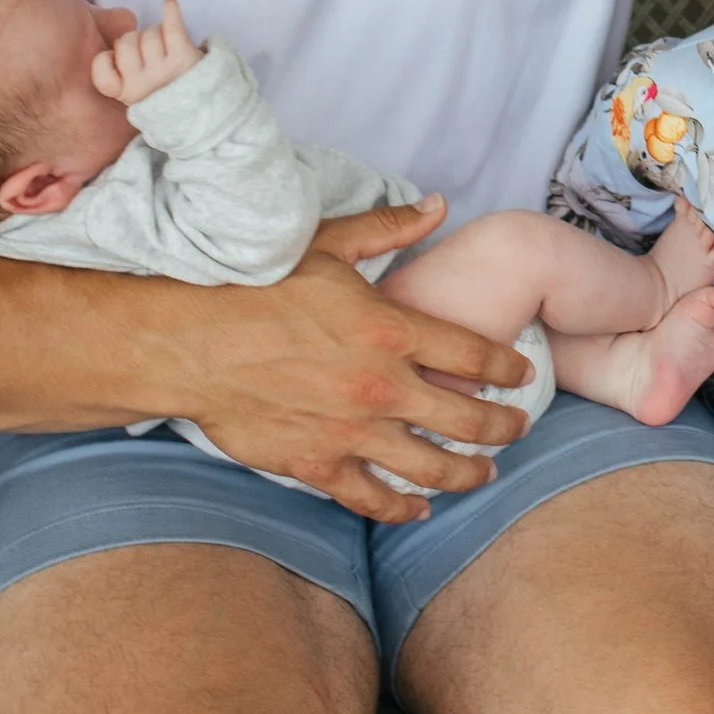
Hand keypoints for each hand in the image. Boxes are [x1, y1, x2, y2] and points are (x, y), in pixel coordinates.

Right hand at [92, 0, 206, 104]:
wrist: (205, 101)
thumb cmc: (165, 89)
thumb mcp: (135, 91)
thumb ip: (119, 73)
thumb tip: (111, 43)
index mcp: (124, 94)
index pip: (100, 70)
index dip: (105, 59)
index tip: (115, 59)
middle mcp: (140, 85)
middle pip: (126, 42)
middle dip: (136, 39)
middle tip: (149, 51)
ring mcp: (162, 71)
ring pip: (148, 32)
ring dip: (156, 32)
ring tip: (166, 45)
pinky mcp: (183, 58)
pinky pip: (172, 27)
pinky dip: (171, 11)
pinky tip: (169, 2)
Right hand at [169, 195, 536, 521]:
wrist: (189, 344)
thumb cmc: (255, 287)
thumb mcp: (328, 243)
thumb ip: (390, 227)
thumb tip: (438, 203)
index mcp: (391, 330)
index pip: (477, 354)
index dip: (509, 367)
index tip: (523, 373)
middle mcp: (381, 387)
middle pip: (468, 419)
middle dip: (504, 426)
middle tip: (519, 427)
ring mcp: (351, 432)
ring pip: (431, 468)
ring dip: (468, 473)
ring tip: (487, 471)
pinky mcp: (317, 465)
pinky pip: (373, 497)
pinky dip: (402, 508)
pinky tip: (420, 509)